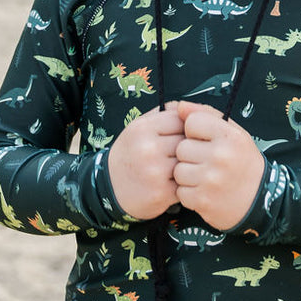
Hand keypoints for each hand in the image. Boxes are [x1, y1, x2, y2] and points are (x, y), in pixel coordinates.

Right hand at [108, 105, 184, 219]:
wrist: (109, 188)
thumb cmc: (130, 153)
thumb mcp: (139, 127)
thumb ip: (164, 113)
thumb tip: (189, 108)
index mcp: (142, 129)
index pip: (181, 120)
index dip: (186, 127)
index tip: (181, 135)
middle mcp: (148, 149)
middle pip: (188, 141)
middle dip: (190, 146)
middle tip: (184, 151)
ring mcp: (155, 172)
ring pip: (190, 161)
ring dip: (191, 164)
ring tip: (183, 165)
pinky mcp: (162, 193)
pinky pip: (187, 182)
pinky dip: (187, 181)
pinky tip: (178, 180)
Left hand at [173, 100, 265, 231]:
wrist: (259, 200)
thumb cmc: (242, 161)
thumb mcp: (233, 133)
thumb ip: (207, 115)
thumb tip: (180, 106)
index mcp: (229, 136)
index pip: (192, 121)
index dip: (195, 131)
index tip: (205, 141)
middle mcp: (221, 156)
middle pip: (182, 147)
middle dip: (190, 155)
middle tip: (206, 162)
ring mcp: (211, 180)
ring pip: (178, 171)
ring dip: (187, 175)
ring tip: (204, 177)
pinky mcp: (202, 200)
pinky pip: (180, 192)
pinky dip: (189, 193)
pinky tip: (204, 191)